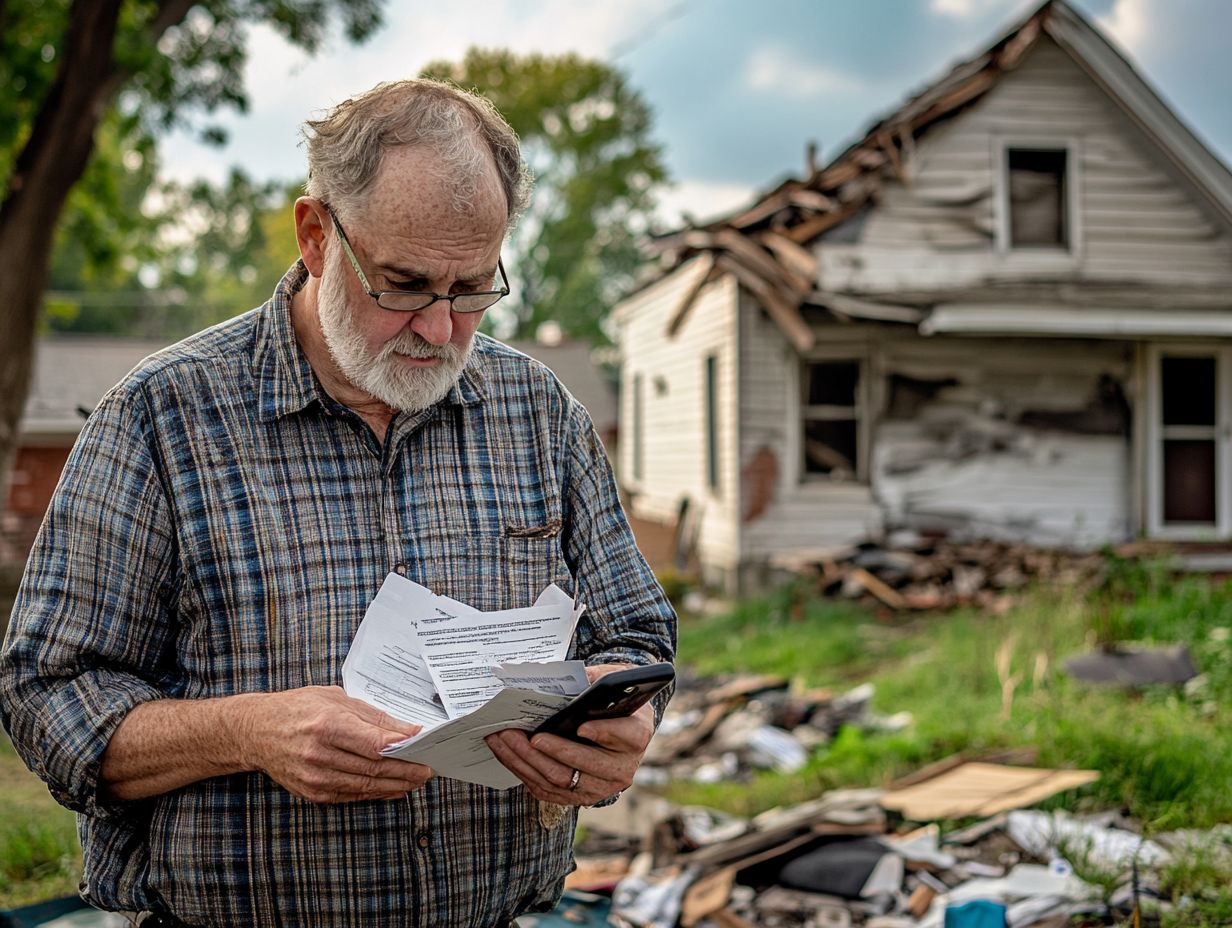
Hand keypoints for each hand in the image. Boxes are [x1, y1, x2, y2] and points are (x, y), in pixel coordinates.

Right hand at [243, 685, 433, 803]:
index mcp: (327, 725)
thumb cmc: (299, 708)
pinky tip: (394, 788)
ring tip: (417, 779)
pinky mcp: (313, 793)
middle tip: (429, 768)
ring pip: (366, 786)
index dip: (403, 749)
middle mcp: (320, 754)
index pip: (374, 744)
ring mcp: (315, 778)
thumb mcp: (337, 699)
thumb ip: (374, 718)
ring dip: (397, 785)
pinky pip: (353, 795)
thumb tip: (408, 731)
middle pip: (374, 768)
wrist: (256, 731)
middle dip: (407, 770)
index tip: (425, 746)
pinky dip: (377, 793)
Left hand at [485, 664, 655, 804]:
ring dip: (527, 759)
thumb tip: (573, 675)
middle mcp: (621, 768)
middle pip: (585, 763)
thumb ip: (599, 677)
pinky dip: (522, 770)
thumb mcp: (616, 682)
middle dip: (553, 749)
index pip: (626, 735)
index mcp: (636, 735)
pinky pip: (546, 788)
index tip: (583, 726)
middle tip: (529, 734)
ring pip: (560, 779)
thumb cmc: (613, 704)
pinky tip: (505, 752)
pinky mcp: (577, 797)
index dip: (605, 733)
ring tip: (505, 738)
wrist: (618, 733)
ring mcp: (599, 787)